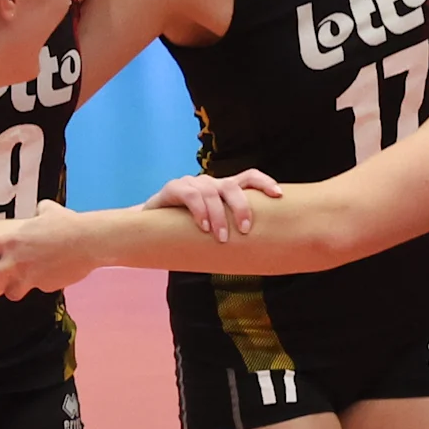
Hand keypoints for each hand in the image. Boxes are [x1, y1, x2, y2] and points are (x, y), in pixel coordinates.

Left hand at [0, 205, 92, 295]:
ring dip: (13, 290)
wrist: (89, 242)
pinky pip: (38, 287)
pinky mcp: (43, 287)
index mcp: (11, 241)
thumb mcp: (50, 211)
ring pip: (10, 292)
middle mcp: (15, 261)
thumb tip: (41, 208)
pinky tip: (58, 272)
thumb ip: (40, 212)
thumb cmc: (68, 223)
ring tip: (22, 286)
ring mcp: (28, 277)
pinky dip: (44, 282)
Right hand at [153, 170, 284, 240]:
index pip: (249, 177)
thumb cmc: (190, 233)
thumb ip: (233, 231)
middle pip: (233, 186)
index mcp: (225, 190)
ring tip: (221, 237)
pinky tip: (203, 227)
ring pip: (211, 192)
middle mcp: (211, 184)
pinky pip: (190, 195)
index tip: (278, 195)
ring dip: (219, 216)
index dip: (265, 182)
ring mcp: (192, 184)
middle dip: (241, 207)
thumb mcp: (216, 230)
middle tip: (245, 229)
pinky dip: (199, 211)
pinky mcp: (173, 188)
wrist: (151, 229)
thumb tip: (264, 251)